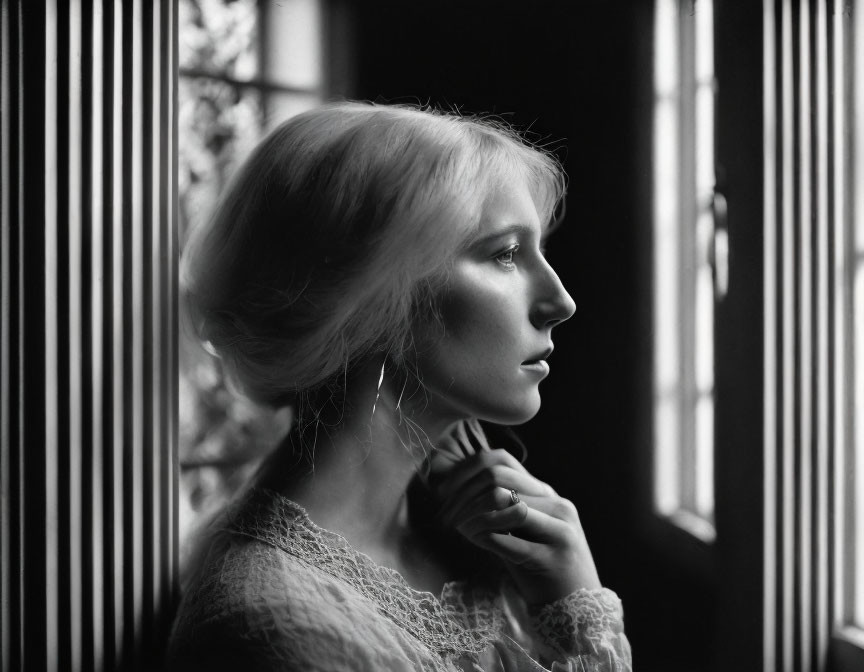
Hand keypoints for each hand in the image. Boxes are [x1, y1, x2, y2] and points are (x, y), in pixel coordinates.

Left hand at [429, 420, 601, 605]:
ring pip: (504, 504)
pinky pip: (511, 542)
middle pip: (497, 479)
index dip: (466, 473)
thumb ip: (499, 508)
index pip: (500, 461)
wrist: (578, 607)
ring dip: (473, 517)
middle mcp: (557, 505)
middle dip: (463, 496)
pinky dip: (486, 539)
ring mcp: (560, 530)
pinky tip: (476, 542)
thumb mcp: (521, 530)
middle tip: (446, 517)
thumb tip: (455, 490)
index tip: (444, 493)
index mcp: (546, 493)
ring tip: (460, 529)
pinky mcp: (553, 559)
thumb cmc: (539, 566)